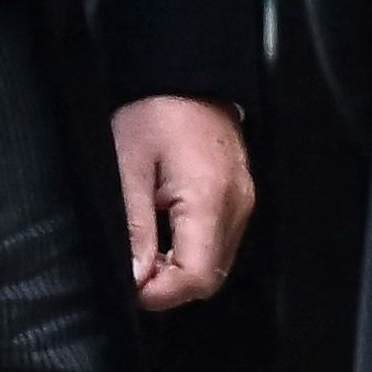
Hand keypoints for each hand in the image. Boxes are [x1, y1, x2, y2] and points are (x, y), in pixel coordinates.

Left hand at [114, 93, 255, 310]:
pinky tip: (164, 235)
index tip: (130, 285)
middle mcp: (237, 208)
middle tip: (133, 269)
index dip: (161, 293)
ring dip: (179, 269)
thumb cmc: (153, 115)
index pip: (197, 276)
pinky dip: (191, 251)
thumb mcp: (128, 170)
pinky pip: (219, 242)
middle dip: (169, 286)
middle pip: (209, 278)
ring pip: (216, 264)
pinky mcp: (240, 199)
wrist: (186, 78)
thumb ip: (134, 228)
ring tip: (145, 250)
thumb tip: (135, 277)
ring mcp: (243, 204)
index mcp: (210, 201)